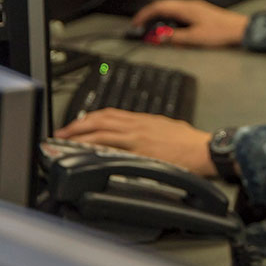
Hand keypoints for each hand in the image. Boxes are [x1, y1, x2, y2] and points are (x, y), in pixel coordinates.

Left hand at [54, 108, 216, 176]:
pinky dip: (96, 148)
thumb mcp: (167, 128)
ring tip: (66, 141)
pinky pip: (112, 148)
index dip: (91, 117)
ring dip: (80, 135)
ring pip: (102, 131)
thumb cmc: (191, 143)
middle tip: (62, 132)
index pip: (111, 113)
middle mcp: (138, 125)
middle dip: (78, 125)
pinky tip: (85, 153)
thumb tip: (140, 135)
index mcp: (144, 119)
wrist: (203, 150)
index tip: (78, 123)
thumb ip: (150, 129)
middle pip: (101, 119)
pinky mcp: (140, 152)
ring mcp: (138, 138)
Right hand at [131, 0, 248, 47]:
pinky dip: (171, 20)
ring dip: (161, 18)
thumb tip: (160, 37)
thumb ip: (175, 37)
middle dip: (150, 16)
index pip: (159, 6)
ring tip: (155, 31)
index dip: (145, 14)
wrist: (239, 30)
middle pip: (164, 6)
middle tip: (142, 27)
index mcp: (186, 8)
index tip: (136, 22)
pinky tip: (172, 30)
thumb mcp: (195, 38)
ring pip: (171, 10)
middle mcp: (189, 5)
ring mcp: (195, 8)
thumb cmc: (221, 31)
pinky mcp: (199, 13)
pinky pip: (179, 14)